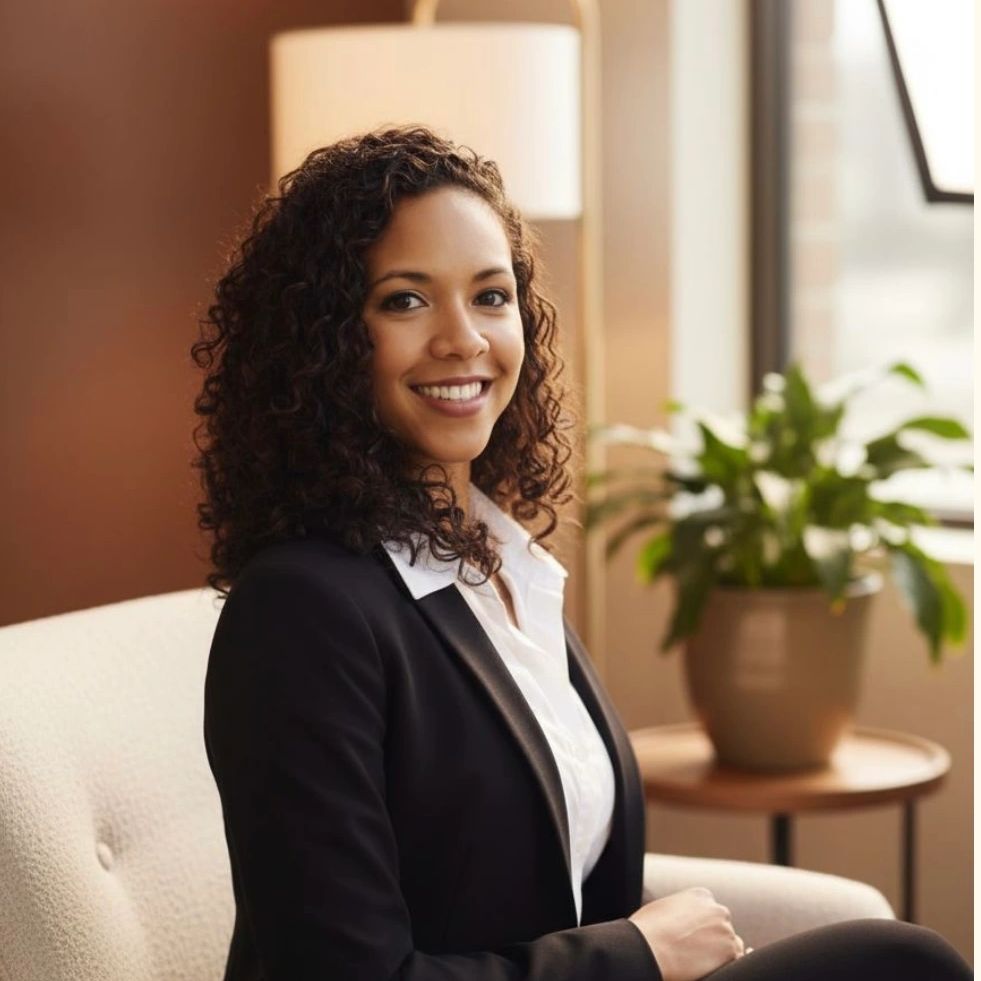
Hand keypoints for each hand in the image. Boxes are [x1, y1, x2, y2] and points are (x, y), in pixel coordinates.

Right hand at [628, 886, 746, 980]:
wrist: (651, 947)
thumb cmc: (648, 929)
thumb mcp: (663, 907)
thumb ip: (679, 909)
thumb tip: (675, 919)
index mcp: (702, 896)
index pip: (710, 911)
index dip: (702, 926)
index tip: (693, 936)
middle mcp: (718, 909)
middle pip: (722, 926)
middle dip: (713, 937)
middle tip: (696, 950)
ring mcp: (726, 930)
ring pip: (730, 943)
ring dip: (720, 952)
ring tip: (700, 961)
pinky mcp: (731, 951)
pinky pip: (737, 960)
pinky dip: (726, 964)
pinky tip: (708, 966)